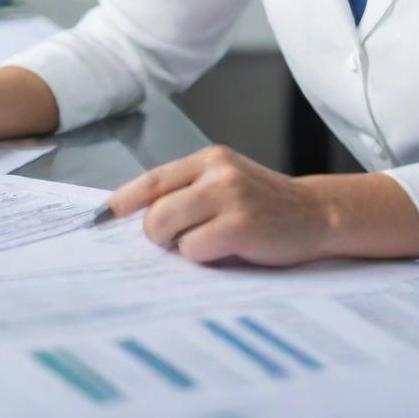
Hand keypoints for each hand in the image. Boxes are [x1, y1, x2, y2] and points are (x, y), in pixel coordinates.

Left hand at [107, 145, 328, 265]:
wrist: (317, 214)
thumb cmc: (264, 205)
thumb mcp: (227, 183)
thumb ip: (189, 191)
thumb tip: (139, 217)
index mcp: (209, 158)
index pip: (153, 179)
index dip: (122, 200)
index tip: (101, 218)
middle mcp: (217, 171)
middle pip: (154, 210)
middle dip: (158, 234)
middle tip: (181, 241)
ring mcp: (229, 196)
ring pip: (167, 228)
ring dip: (180, 246)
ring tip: (208, 243)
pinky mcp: (240, 225)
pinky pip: (193, 251)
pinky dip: (203, 258)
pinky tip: (228, 251)